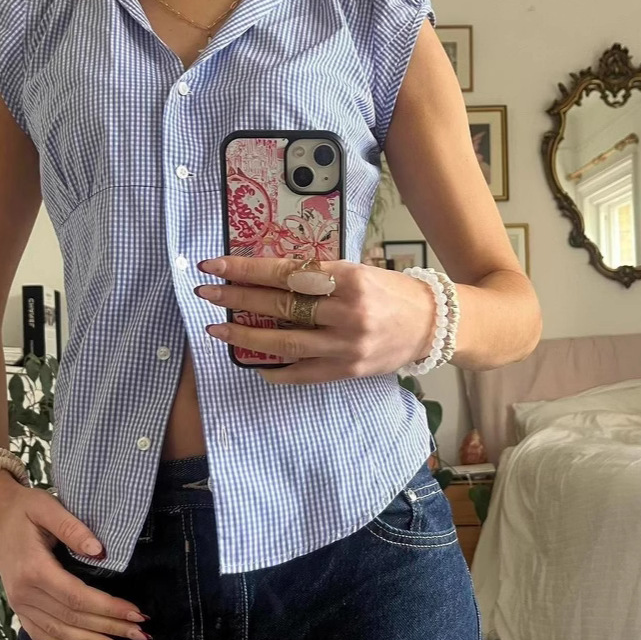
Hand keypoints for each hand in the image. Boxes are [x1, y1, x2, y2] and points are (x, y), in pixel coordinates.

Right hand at [0, 472, 150, 639]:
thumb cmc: (24, 508)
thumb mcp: (47, 507)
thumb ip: (73, 528)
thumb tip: (100, 551)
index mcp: (33, 569)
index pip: (77, 597)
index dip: (108, 608)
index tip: (137, 613)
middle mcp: (24, 593)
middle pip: (72, 618)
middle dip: (109, 628)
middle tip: (141, 634)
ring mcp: (19, 604)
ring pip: (59, 632)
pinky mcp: (18, 607)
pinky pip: (41, 634)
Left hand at [196, 255, 435, 383]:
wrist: (434, 325)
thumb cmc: (391, 291)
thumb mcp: (356, 270)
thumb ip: (316, 275)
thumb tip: (265, 274)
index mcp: (348, 278)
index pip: (285, 273)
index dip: (246, 269)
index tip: (215, 266)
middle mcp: (347, 312)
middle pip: (279, 307)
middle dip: (236, 299)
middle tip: (206, 292)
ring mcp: (347, 346)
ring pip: (284, 343)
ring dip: (244, 336)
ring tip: (216, 328)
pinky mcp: (348, 371)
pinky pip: (302, 374)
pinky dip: (274, 370)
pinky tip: (251, 364)